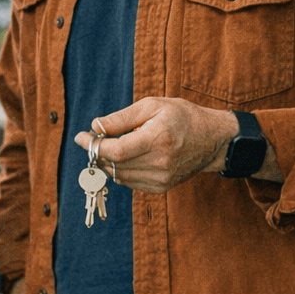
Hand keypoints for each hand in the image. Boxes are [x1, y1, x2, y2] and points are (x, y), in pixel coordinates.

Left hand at [72, 97, 237, 194]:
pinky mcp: (161, 188)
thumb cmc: (183, 117)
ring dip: (107, 162)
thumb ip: (121, 118)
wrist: (213, 140)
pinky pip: (129, 182)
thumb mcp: (153, 106)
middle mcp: (160, 164)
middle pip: (114, 165)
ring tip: (110, 146)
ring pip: (119, 176)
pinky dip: (121, 170)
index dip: (94, 146)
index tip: (81, 137)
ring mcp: (161, 179)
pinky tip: (126, 156)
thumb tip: (95, 126)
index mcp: (158, 140)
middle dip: (97, 152)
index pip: (116, 152)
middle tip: (92, 139)